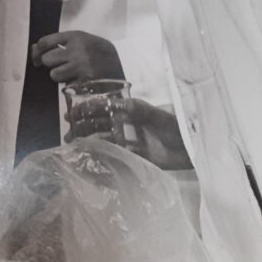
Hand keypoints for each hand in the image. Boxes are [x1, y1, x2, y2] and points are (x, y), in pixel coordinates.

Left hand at [31, 31, 124, 83]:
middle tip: (56, 65)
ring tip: (69, 73)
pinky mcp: (86, 82)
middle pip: (47, 59)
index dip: (37, 51)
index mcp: (75, 37)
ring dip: (58, 76)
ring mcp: (82, 66)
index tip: (37, 57)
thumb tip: (34, 48)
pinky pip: (66, 85)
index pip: (46, 42)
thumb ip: (59, 42)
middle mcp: (78, 50)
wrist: (120, 64)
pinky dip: (70, 84)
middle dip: (49, 64)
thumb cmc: (96, 51)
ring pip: (54, 74)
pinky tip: (79, 79)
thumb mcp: (80, 40)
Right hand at [65, 98, 191, 169]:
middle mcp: (128, 124)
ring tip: (73, 143)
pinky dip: (102, 155)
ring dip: (89, 140)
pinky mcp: (134, 156)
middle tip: (68, 130)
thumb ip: (140, 110)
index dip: (88, 108)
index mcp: (132, 111)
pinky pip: (114, 155)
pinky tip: (90, 157)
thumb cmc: (177, 128)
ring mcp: (130, 141)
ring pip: (104, 138)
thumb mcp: (159, 116)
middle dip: (84, 125)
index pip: (105, 107)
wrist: (193, 151)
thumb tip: (119, 104)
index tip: (73, 112)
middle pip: (101, 123)